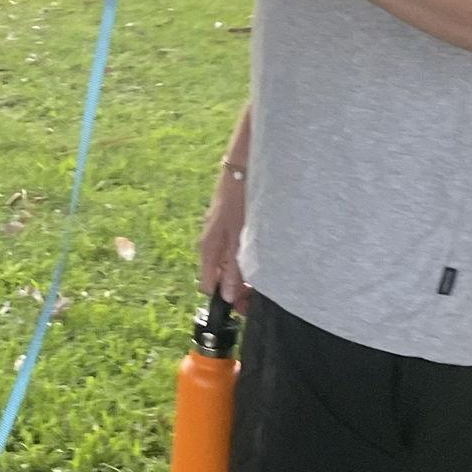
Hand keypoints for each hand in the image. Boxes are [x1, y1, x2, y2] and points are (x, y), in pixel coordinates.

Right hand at [197, 169, 250, 311]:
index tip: (243, 302)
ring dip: (243, 272)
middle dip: (237, 286)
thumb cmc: (239, 201)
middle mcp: (210, 243)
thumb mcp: (239, 239)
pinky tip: (259, 253)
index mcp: (207, 249)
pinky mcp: (228, 226)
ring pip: (227, 264)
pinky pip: (232, 251)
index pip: (207, 285)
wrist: (241, 168)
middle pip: (218, 276)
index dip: (225, 297)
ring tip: (263, 271)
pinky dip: (244, 257)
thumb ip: (234, 269)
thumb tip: (228, 297)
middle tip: (258, 289)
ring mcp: (218, 234)